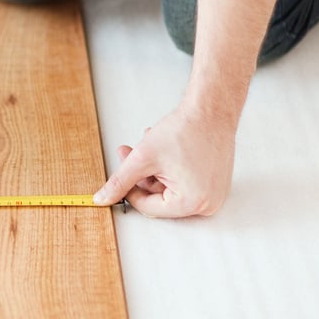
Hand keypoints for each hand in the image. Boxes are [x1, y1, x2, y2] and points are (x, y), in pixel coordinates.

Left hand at [92, 105, 235, 217]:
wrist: (211, 110)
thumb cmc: (186, 130)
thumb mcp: (143, 158)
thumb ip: (120, 181)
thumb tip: (103, 198)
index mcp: (191, 203)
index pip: (148, 207)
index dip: (130, 190)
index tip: (122, 176)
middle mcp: (207, 204)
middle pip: (159, 197)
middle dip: (141, 174)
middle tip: (128, 153)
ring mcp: (213, 194)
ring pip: (169, 188)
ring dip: (153, 168)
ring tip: (148, 143)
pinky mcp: (214, 183)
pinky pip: (183, 182)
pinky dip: (169, 168)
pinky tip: (163, 149)